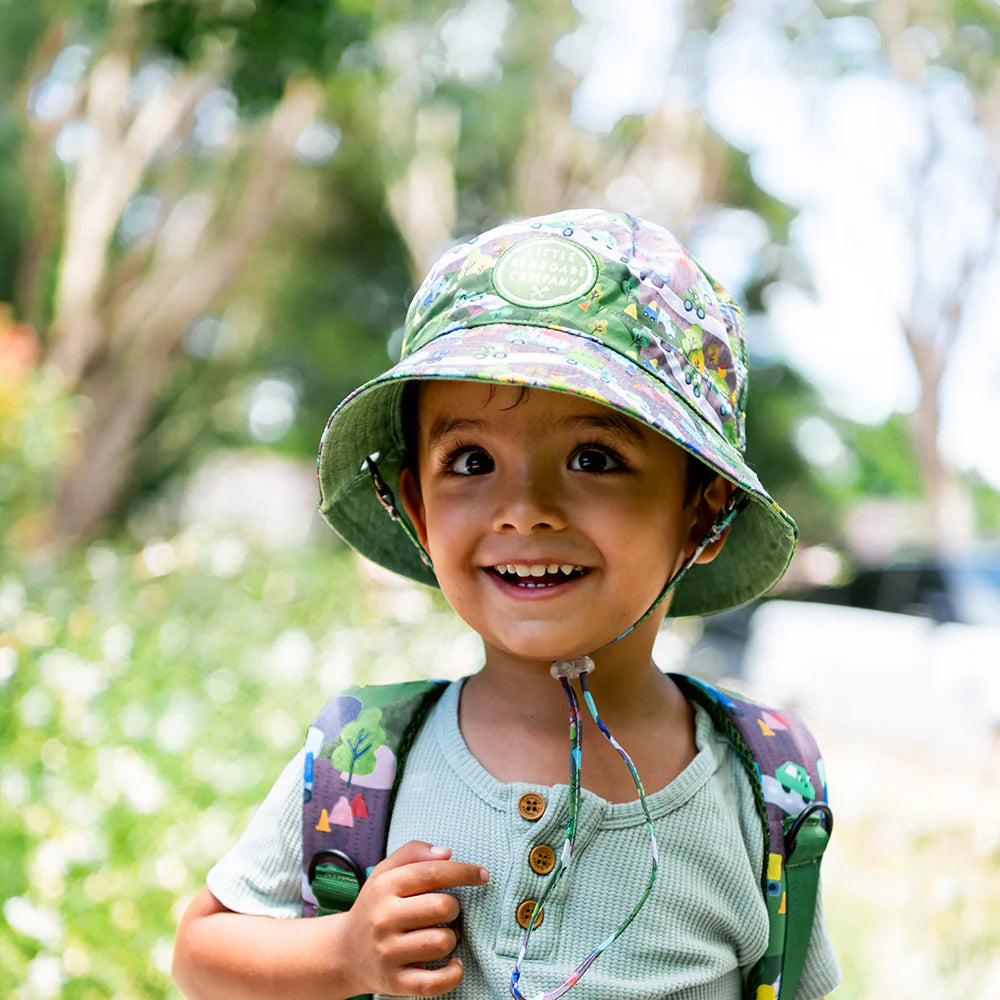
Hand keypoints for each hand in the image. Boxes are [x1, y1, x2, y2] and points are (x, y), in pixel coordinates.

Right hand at [337, 840, 488, 997]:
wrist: (344, 953)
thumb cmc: (375, 907)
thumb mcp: (385, 872)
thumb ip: (413, 852)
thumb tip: (446, 853)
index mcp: (384, 887)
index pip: (432, 872)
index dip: (464, 871)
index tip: (482, 875)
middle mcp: (384, 919)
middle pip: (442, 907)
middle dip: (454, 908)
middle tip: (445, 912)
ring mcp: (389, 952)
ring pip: (441, 941)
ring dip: (451, 938)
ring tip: (439, 935)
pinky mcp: (395, 982)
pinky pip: (434, 982)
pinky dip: (453, 974)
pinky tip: (453, 964)